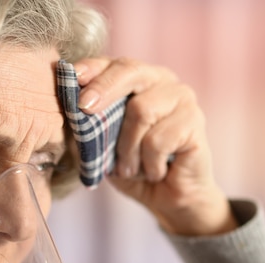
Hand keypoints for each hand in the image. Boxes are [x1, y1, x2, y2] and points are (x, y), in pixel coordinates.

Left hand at [73, 57, 237, 235]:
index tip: (72, 77)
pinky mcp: (195, 121)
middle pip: (130, 71)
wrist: (168, 197)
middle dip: (104, 88)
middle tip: (85, 107)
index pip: (112, 64)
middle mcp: (162, 80)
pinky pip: (158, 140)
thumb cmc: (133, 167)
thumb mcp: (102, 146)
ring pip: (142, 110)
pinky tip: (154, 172)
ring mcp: (182, 98)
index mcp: (137, 80)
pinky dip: (148, 163)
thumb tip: (68, 110)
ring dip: (127, 148)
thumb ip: (88, 125)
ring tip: (128, 170)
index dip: (91, 68)